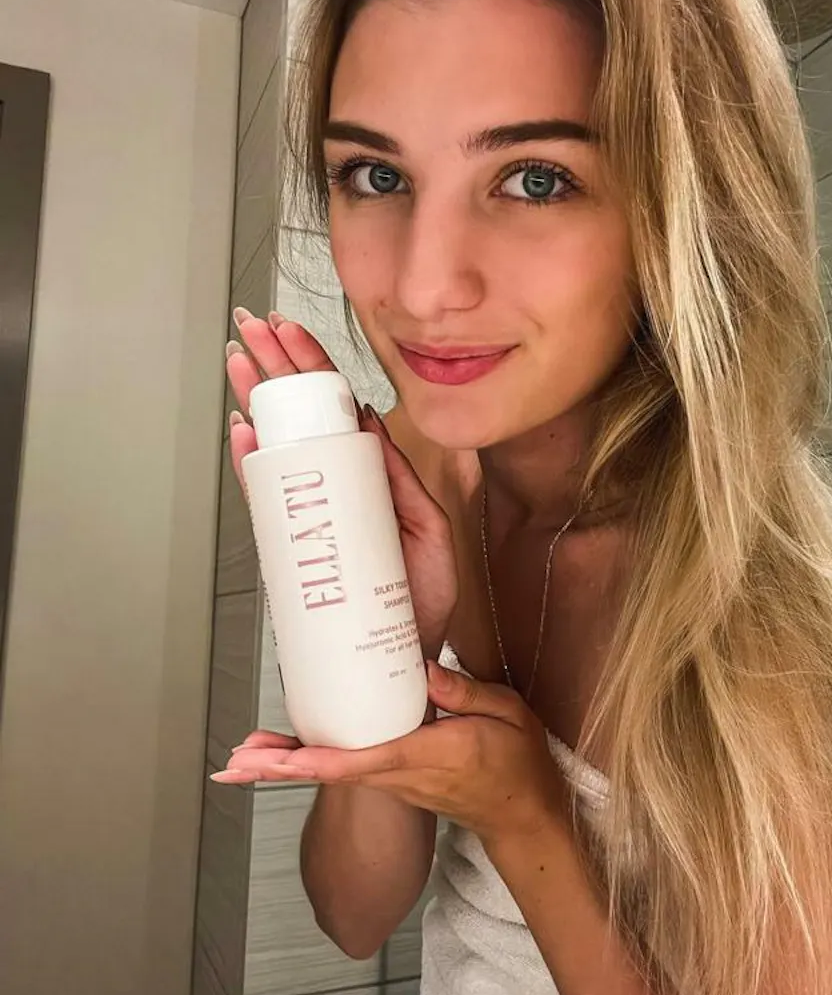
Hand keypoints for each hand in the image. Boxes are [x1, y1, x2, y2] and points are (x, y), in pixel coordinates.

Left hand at [212, 661, 570, 854]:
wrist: (522, 816)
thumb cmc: (518, 763)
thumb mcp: (507, 715)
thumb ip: (465, 693)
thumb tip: (422, 669)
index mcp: (427, 754)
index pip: (361, 759)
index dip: (315, 759)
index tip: (277, 757)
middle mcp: (402, 774)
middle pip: (330, 770)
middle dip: (279, 767)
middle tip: (231, 763)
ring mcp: (396, 782)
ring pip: (332, 772)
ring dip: (286, 764)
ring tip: (243, 754)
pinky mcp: (395, 780)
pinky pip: (346, 772)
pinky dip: (311, 764)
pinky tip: (285, 754)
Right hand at [225, 309, 457, 656]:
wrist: (399, 664)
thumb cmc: (416, 603)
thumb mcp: (428, 531)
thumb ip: (401, 480)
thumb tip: (372, 423)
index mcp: (370, 479)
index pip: (337, 411)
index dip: (313, 367)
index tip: (291, 331)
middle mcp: (335, 490)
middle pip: (299, 418)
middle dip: (274, 369)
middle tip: (251, 330)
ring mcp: (310, 515)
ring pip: (277, 448)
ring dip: (256, 402)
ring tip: (239, 362)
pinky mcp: (291, 548)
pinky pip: (264, 498)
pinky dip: (250, 464)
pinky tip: (242, 431)